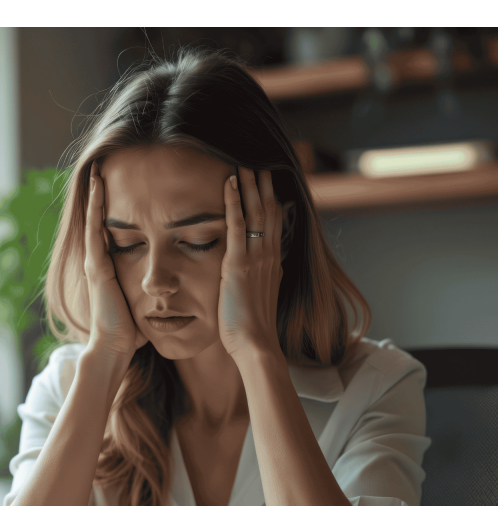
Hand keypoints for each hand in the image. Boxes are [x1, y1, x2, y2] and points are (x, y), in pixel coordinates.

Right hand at [83, 162, 146, 362]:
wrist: (115, 346)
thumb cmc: (129, 330)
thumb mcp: (140, 301)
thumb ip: (147, 288)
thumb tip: (166, 285)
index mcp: (109, 267)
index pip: (109, 230)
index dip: (110, 208)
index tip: (116, 186)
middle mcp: (99, 261)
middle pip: (97, 220)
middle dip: (98, 195)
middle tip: (100, 167)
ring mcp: (95, 263)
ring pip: (93, 220)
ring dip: (94, 194)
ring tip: (96, 170)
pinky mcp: (97, 266)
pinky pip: (95, 230)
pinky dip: (95, 208)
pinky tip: (97, 188)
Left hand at [219, 167, 283, 359]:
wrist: (256, 344)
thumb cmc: (252, 328)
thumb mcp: (260, 296)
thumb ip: (263, 277)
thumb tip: (265, 267)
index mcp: (273, 262)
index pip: (275, 222)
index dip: (271, 199)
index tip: (267, 180)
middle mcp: (269, 255)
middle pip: (269, 210)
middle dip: (263, 185)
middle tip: (256, 161)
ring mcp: (256, 258)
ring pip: (256, 212)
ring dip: (249, 185)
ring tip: (242, 162)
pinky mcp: (239, 264)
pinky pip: (238, 225)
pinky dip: (234, 202)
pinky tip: (229, 182)